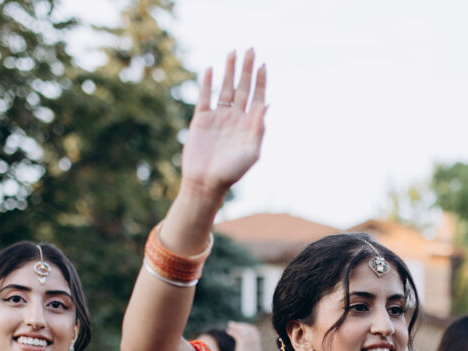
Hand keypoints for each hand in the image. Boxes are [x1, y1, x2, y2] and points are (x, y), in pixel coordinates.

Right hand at [180, 49, 267, 198]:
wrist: (206, 183)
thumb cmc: (231, 172)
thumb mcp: (251, 152)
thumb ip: (258, 128)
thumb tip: (266, 105)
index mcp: (249, 125)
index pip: (256, 97)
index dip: (260, 81)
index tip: (263, 64)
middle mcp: (234, 118)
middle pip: (242, 88)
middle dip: (246, 70)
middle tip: (250, 49)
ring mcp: (218, 118)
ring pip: (225, 89)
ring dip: (229, 71)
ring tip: (233, 53)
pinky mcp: (201, 120)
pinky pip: (205, 97)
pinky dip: (207, 83)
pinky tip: (210, 70)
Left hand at [227, 321, 261, 350]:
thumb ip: (251, 346)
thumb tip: (247, 343)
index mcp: (257, 343)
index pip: (254, 330)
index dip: (247, 327)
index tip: (241, 326)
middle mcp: (255, 341)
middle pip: (248, 329)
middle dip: (241, 325)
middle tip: (233, 324)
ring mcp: (250, 342)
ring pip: (243, 330)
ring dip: (236, 326)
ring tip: (229, 324)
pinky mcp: (244, 344)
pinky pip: (238, 335)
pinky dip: (233, 332)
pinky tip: (228, 331)